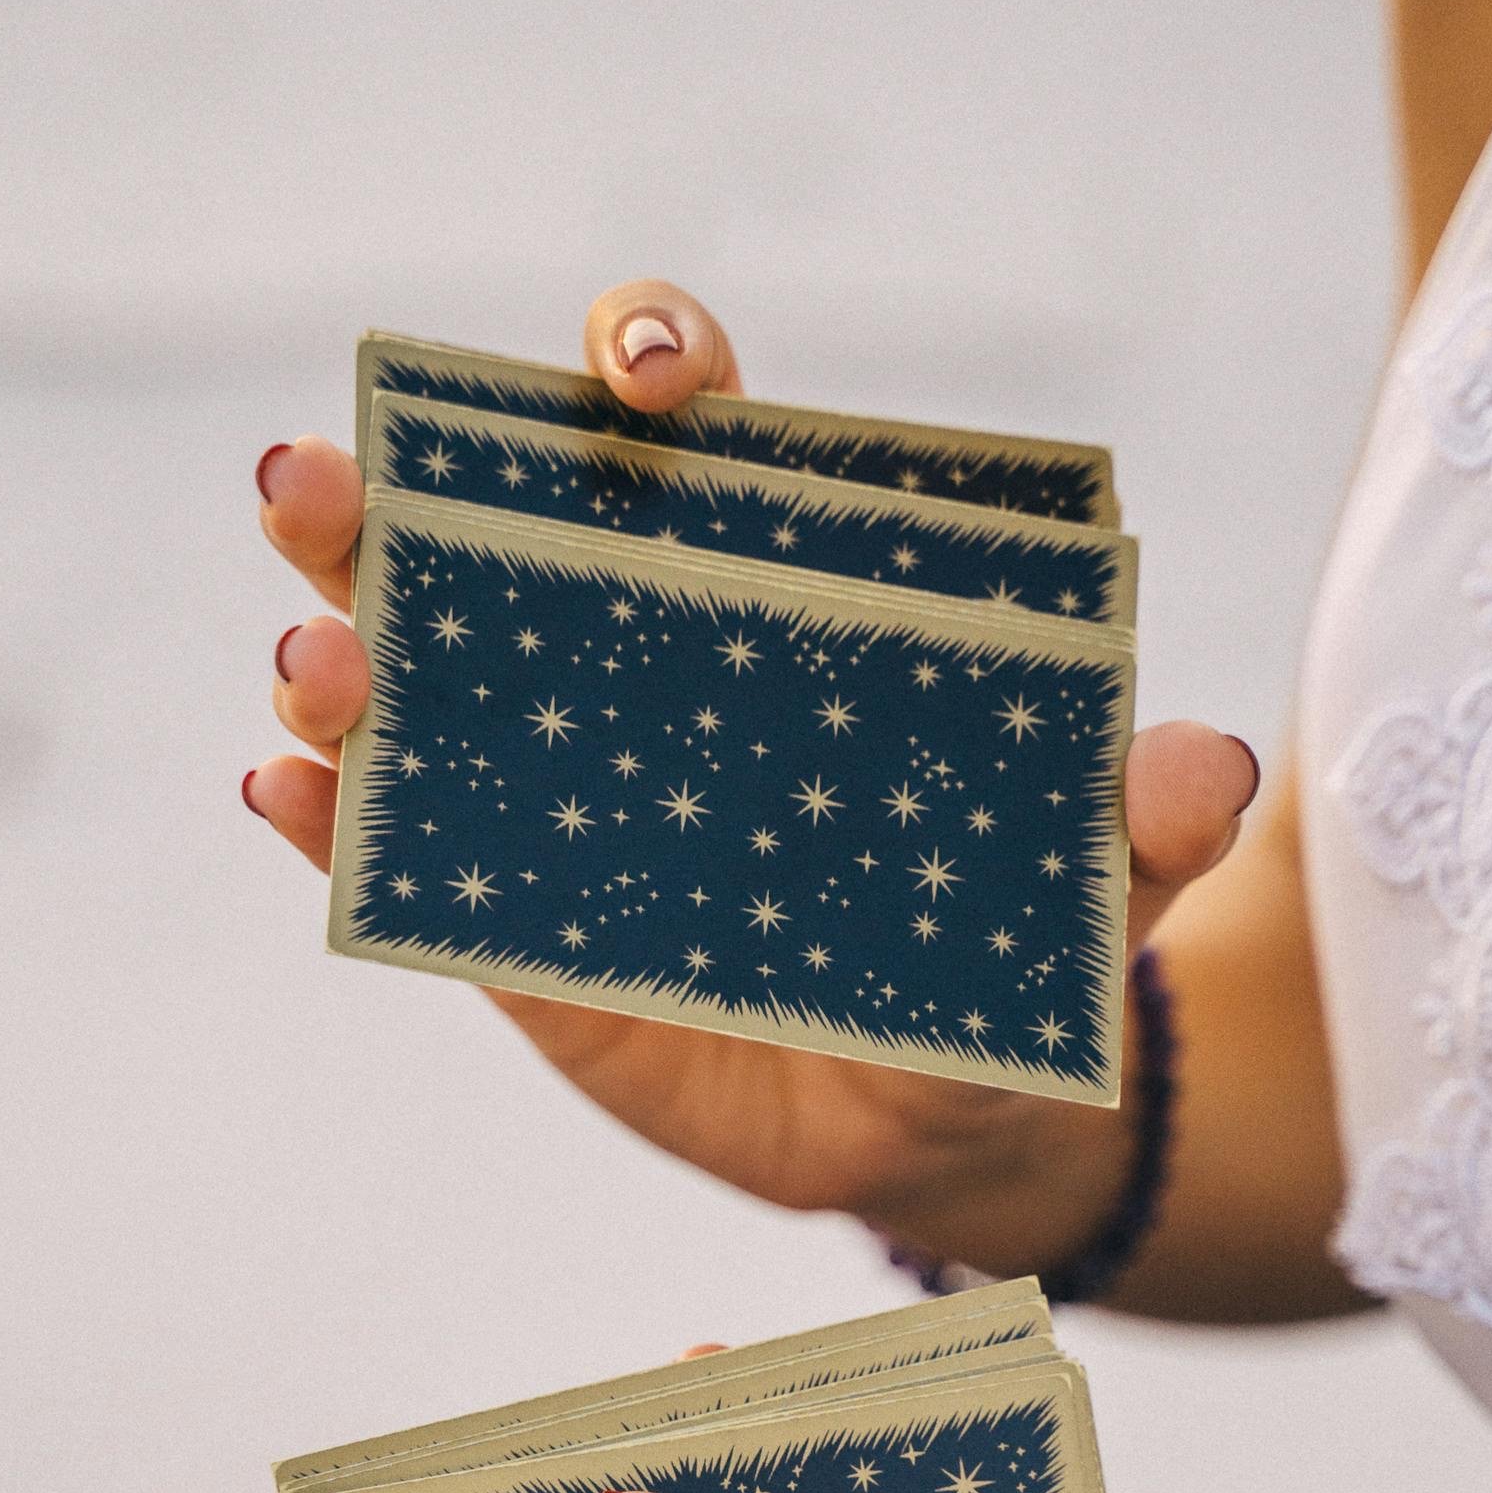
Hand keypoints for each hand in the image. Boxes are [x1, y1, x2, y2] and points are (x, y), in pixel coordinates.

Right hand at [244, 280, 1260, 1266]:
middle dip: (397, 491)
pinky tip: (284, 796)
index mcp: (765, 611)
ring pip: (412, 681)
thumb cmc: (1003, 957)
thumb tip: (1207, 770)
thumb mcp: (1087, 895)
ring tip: (312, 659)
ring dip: (337, 645)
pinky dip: (328, 818)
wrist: (930, 1122)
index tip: (646, 384)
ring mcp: (552, 795)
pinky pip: (396, 853)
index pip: (689, 449)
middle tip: (324, 476)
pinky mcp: (508, 925)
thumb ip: (1136, 832)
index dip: (650, 370)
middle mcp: (631, 675)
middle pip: (490, 541)